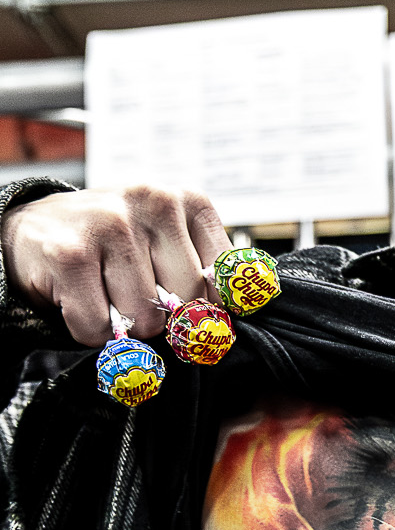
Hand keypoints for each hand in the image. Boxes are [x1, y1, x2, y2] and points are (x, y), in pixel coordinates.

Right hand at [1, 185, 230, 346]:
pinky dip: (88, 328)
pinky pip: (99, 328)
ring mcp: (110, 224)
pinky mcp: (70, 254)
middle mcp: (153, 202)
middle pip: (187, 304)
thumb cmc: (112, 245)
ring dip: (121, 322)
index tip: (181, 300)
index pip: (225, 282)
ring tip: (102, 289)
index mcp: (187, 201)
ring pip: (144, 320)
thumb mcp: (167, 244)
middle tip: (131, 289)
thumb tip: (218, 327)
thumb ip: (202, 274)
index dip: (203, 306)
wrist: (35, 230)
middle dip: (160, 314)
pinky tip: (78, 296)